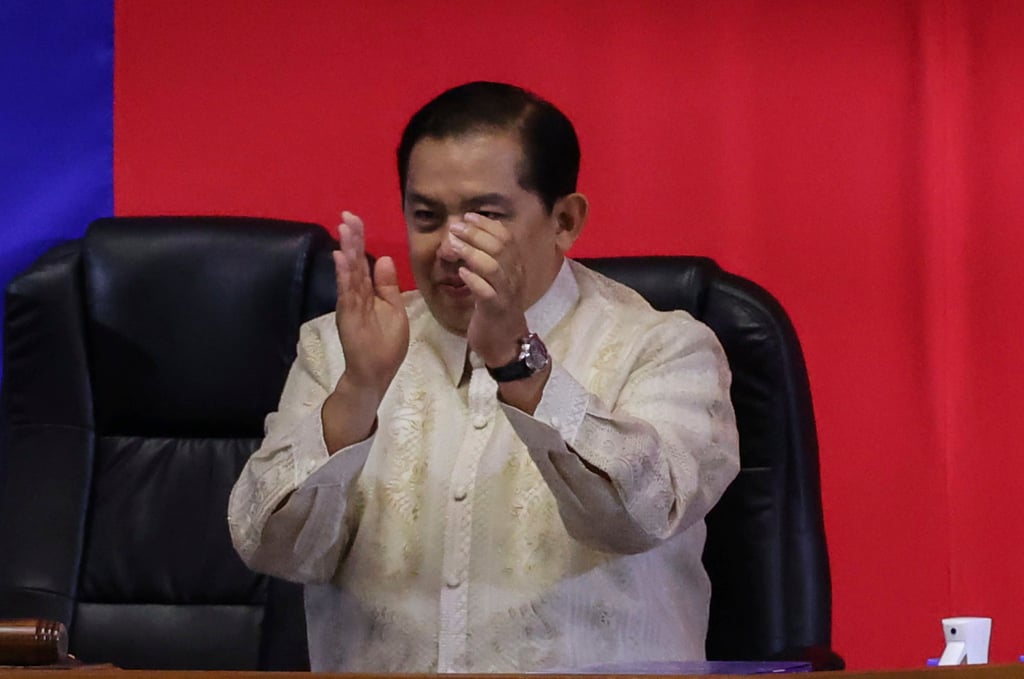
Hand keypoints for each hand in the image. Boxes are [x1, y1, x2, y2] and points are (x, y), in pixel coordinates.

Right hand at [333, 211, 409, 399]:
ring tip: (344, 230)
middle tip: (347, 215)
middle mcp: (357, 294)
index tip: (354, 219)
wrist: (376, 372)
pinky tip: (341, 258)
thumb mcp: (394, 309)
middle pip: (355, 261)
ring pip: (350, 273)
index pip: (364, 260)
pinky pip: (347, 293)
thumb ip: (388, 285)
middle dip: (352, 238)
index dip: (360, 240)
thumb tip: (385, 258)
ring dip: (347, 251)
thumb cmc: (386, 343)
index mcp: (369, 291)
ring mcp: (351, 304)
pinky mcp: (349, 317)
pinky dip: (344, 275)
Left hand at [449, 213, 528, 366]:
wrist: (505, 342)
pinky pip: (486, 292)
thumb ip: (486, 259)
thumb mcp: (494, 280)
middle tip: (454, 228)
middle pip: (499, 247)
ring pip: (493, 266)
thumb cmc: (495, 308)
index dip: (486, 224)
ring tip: (452, 247)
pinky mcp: (495, 310)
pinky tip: (461, 274)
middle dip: (475, 234)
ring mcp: (506, 294)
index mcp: (515, 266)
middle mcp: (514, 276)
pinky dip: (474, 280)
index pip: (506, 237)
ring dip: (471, 253)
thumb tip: (467, 236)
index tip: (466, 217)